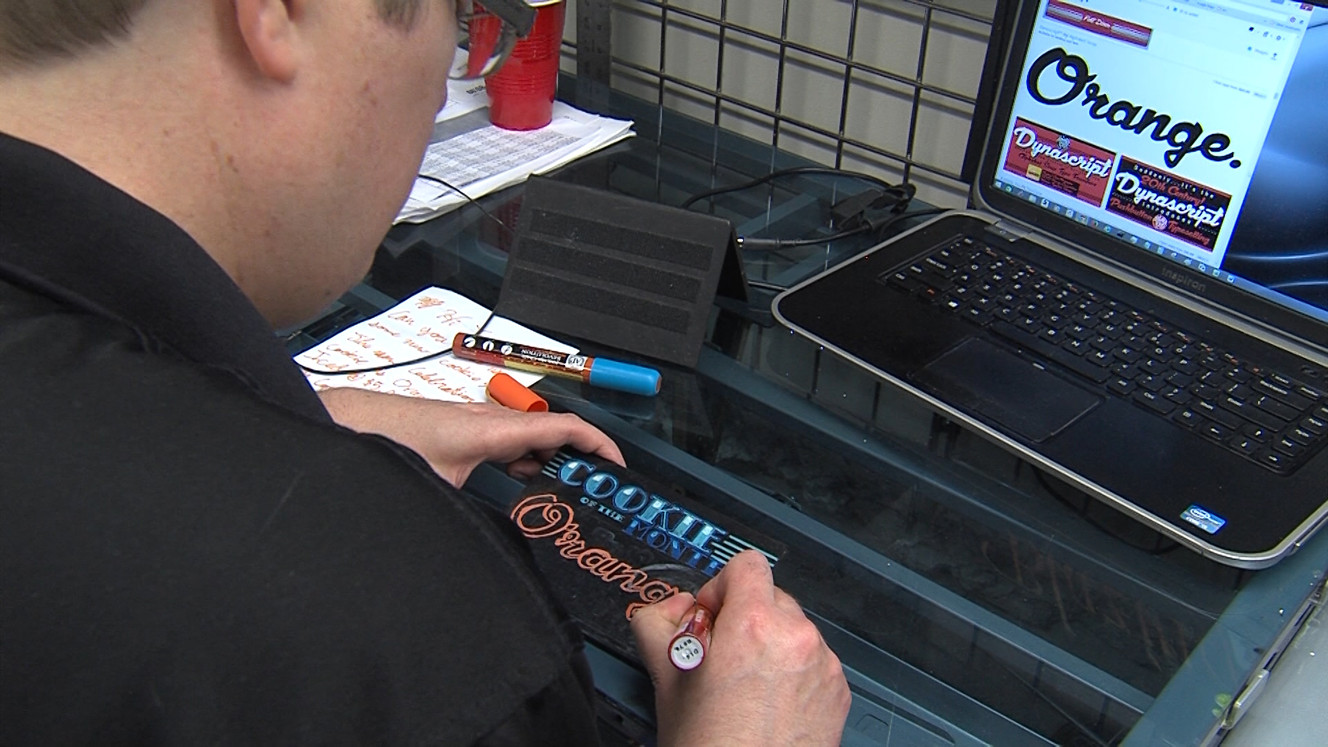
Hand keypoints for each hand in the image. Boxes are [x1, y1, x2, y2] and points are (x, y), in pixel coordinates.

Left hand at [317, 388, 623, 486]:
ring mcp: (475, 423)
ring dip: (546, 463)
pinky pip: (506, 443)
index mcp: (493, 430)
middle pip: (551, 434)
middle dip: (577, 462)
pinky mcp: (461, 431)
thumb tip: (491, 546)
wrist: (345, 422)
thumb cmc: (383, 441)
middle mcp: (488, 421)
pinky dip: (521, 462)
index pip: (564, 427)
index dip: (598, 445)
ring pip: (527, 439)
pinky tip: (518, 486)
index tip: (617, 466)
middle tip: (593, 492)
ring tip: (561, 495)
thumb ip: (472, 515)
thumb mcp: (437, 489)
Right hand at [630, 551, 850, 745]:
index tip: (710, 616)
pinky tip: (768, 704)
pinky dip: (791, 672)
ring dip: (768, 645)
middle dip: (743, 618)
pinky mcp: (837, 690)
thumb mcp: (666, 678)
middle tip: (720, 657)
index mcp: (753, 626)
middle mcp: (796, 638)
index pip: (744, 564)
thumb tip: (669, 607)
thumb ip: (658, 623)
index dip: (719, 587)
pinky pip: (813, 660)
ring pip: (792, 629)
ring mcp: (823, 665)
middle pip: (769, 596)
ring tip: (744, 688)